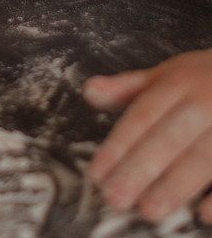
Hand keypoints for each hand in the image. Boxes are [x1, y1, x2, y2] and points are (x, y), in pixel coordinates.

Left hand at [85, 52, 211, 223]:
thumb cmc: (203, 80)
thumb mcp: (166, 75)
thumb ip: (128, 88)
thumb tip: (88, 92)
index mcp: (179, 84)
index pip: (143, 115)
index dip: (119, 145)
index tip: (97, 174)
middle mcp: (205, 103)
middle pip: (170, 138)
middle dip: (141, 168)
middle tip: (116, 197)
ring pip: (202, 157)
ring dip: (176, 185)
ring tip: (149, 210)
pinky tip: (202, 214)